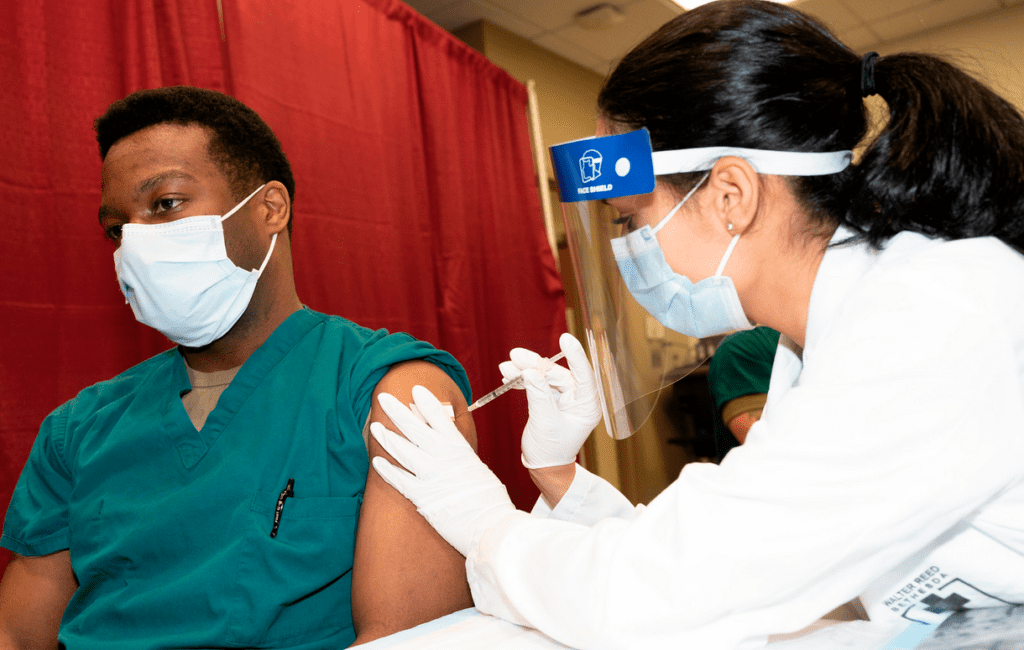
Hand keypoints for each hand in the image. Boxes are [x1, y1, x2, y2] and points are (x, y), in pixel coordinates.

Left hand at [370, 385, 515, 556]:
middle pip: (415, 428)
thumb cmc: (490, 502)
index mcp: (460, 448)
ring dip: (387, 437)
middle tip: (384, 398)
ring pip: (402, 450)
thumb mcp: (478, 470)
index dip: (427, 403)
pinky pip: (399, 479)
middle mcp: (443, 457)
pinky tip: (376, 462)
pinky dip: (387, 470)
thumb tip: (453, 454)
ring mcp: (431, 475)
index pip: (440, 418)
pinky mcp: (422, 495)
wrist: (492, 526)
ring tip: (375, 427)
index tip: (416, 390)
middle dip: (397, 411)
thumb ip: (462, 460)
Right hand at [499, 332, 601, 468]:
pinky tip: (509, 375)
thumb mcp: (545, 422)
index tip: (566, 338)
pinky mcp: (551, 399)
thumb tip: (530, 371)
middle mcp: (578, 399)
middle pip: (557, 373)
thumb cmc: (551, 451)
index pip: (584, 374)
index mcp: (587, 405)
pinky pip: (538, 384)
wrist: (543, 467)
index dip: (575, 355)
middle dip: (535, 364)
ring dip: (525, 370)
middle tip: (515, 356)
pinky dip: (523, 380)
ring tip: (506, 367)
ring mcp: (564, 398)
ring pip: (545, 376)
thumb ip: (539, 395)